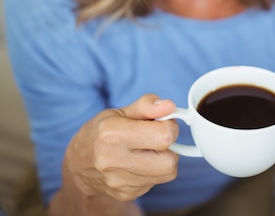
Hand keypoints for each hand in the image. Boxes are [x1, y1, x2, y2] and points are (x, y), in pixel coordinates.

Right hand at [64, 95, 178, 201]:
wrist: (79, 164)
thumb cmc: (101, 131)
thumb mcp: (119, 111)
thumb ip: (146, 105)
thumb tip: (170, 106)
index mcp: (112, 134)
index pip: (163, 136)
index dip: (169, 125)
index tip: (161, 121)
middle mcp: (114, 161)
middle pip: (169, 161)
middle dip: (170, 146)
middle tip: (157, 136)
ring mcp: (120, 182)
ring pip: (167, 173)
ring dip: (164, 158)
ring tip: (147, 148)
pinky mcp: (126, 194)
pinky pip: (156, 181)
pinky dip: (154, 170)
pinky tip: (139, 161)